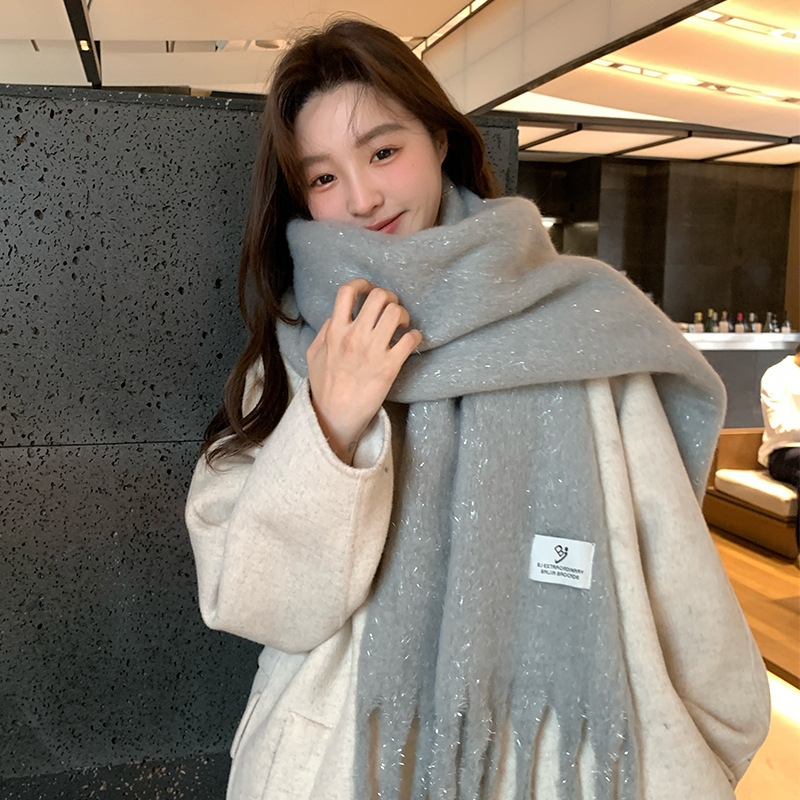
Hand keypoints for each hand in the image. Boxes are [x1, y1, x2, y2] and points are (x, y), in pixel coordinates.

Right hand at [306, 278, 421, 463]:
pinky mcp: (389, 367)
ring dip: (404, 315)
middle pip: (379, 297)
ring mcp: (373, 351)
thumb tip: (336, 317)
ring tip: (401, 325)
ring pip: (396, 313)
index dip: (363, 284)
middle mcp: (355, 337)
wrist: (335, 417)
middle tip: (391, 308)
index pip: (347, 291)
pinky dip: (415, 337)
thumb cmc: (325, 388)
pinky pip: (410, 340)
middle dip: (390, 297)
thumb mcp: (314, 355)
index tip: (370, 289)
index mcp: (335, 332)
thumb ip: (324, 332)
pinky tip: (410, 342)